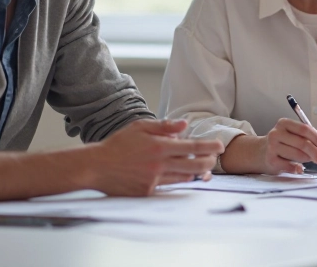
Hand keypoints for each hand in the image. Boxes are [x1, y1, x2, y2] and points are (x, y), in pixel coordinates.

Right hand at [88, 118, 221, 195]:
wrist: (97, 167)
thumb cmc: (118, 145)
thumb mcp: (139, 128)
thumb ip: (164, 126)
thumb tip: (184, 125)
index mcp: (159, 146)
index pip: (192, 146)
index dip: (209, 146)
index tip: (220, 146)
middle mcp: (159, 164)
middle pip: (195, 165)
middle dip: (209, 162)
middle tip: (215, 159)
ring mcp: (154, 179)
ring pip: (185, 177)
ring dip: (197, 172)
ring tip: (203, 168)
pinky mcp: (148, 191)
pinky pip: (170, 185)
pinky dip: (179, 179)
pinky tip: (183, 175)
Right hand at [263, 118, 316, 173]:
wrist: (260, 152)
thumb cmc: (282, 143)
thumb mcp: (291, 135)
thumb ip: (307, 138)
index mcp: (284, 123)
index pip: (305, 129)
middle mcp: (276, 133)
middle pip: (302, 143)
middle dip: (316, 152)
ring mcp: (272, 146)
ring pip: (297, 154)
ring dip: (309, 159)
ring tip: (313, 161)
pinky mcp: (270, 160)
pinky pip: (289, 166)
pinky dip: (297, 168)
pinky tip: (300, 168)